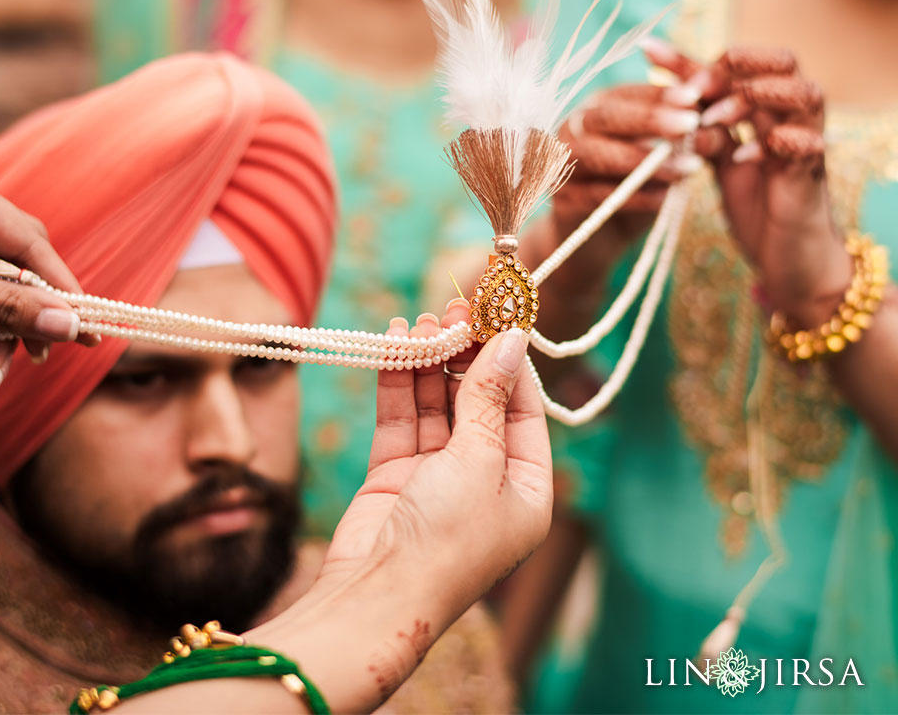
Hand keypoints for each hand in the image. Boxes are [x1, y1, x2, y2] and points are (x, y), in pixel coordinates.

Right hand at [244, 300, 550, 710]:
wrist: (377, 595)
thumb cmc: (445, 539)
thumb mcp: (479, 461)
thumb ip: (488, 398)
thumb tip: (509, 340)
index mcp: (526, 489)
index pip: (526, 409)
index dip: (509, 360)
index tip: (495, 315)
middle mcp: (484, 480)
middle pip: (479, 401)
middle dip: (465, 355)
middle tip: (452, 308)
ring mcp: (436, 477)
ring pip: (436, 405)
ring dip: (430, 362)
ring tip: (420, 319)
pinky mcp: (394, 474)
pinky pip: (401, 418)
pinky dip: (397, 381)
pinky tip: (395, 342)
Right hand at [544, 60, 698, 279]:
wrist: (607, 233)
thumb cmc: (643, 181)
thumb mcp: (665, 149)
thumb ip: (686, 123)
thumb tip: (714, 103)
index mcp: (596, 108)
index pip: (626, 93)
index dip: (659, 94)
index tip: (694, 98)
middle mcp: (571, 129)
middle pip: (604, 116)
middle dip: (649, 118)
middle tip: (691, 125)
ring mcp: (560, 164)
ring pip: (596, 154)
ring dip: (644, 161)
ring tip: (690, 169)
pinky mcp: (561, 199)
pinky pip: (597, 195)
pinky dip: (635, 196)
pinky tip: (666, 198)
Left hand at [654, 44, 850, 327]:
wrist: (789, 257)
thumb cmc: (756, 203)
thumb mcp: (719, 159)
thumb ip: (698, 126)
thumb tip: (660, 94)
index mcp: (766, 111)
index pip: (736, 66)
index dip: (693, 58)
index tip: (647, 50)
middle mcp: (792, 119)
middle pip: (783, 63)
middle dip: (736, 68)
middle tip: (694, 91)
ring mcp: (807, 144)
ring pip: (804, 95)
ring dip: (756, 99)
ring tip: (714, 119)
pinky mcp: (811, 175)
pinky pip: (807, 144)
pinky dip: (777, 143)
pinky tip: (743, 156)